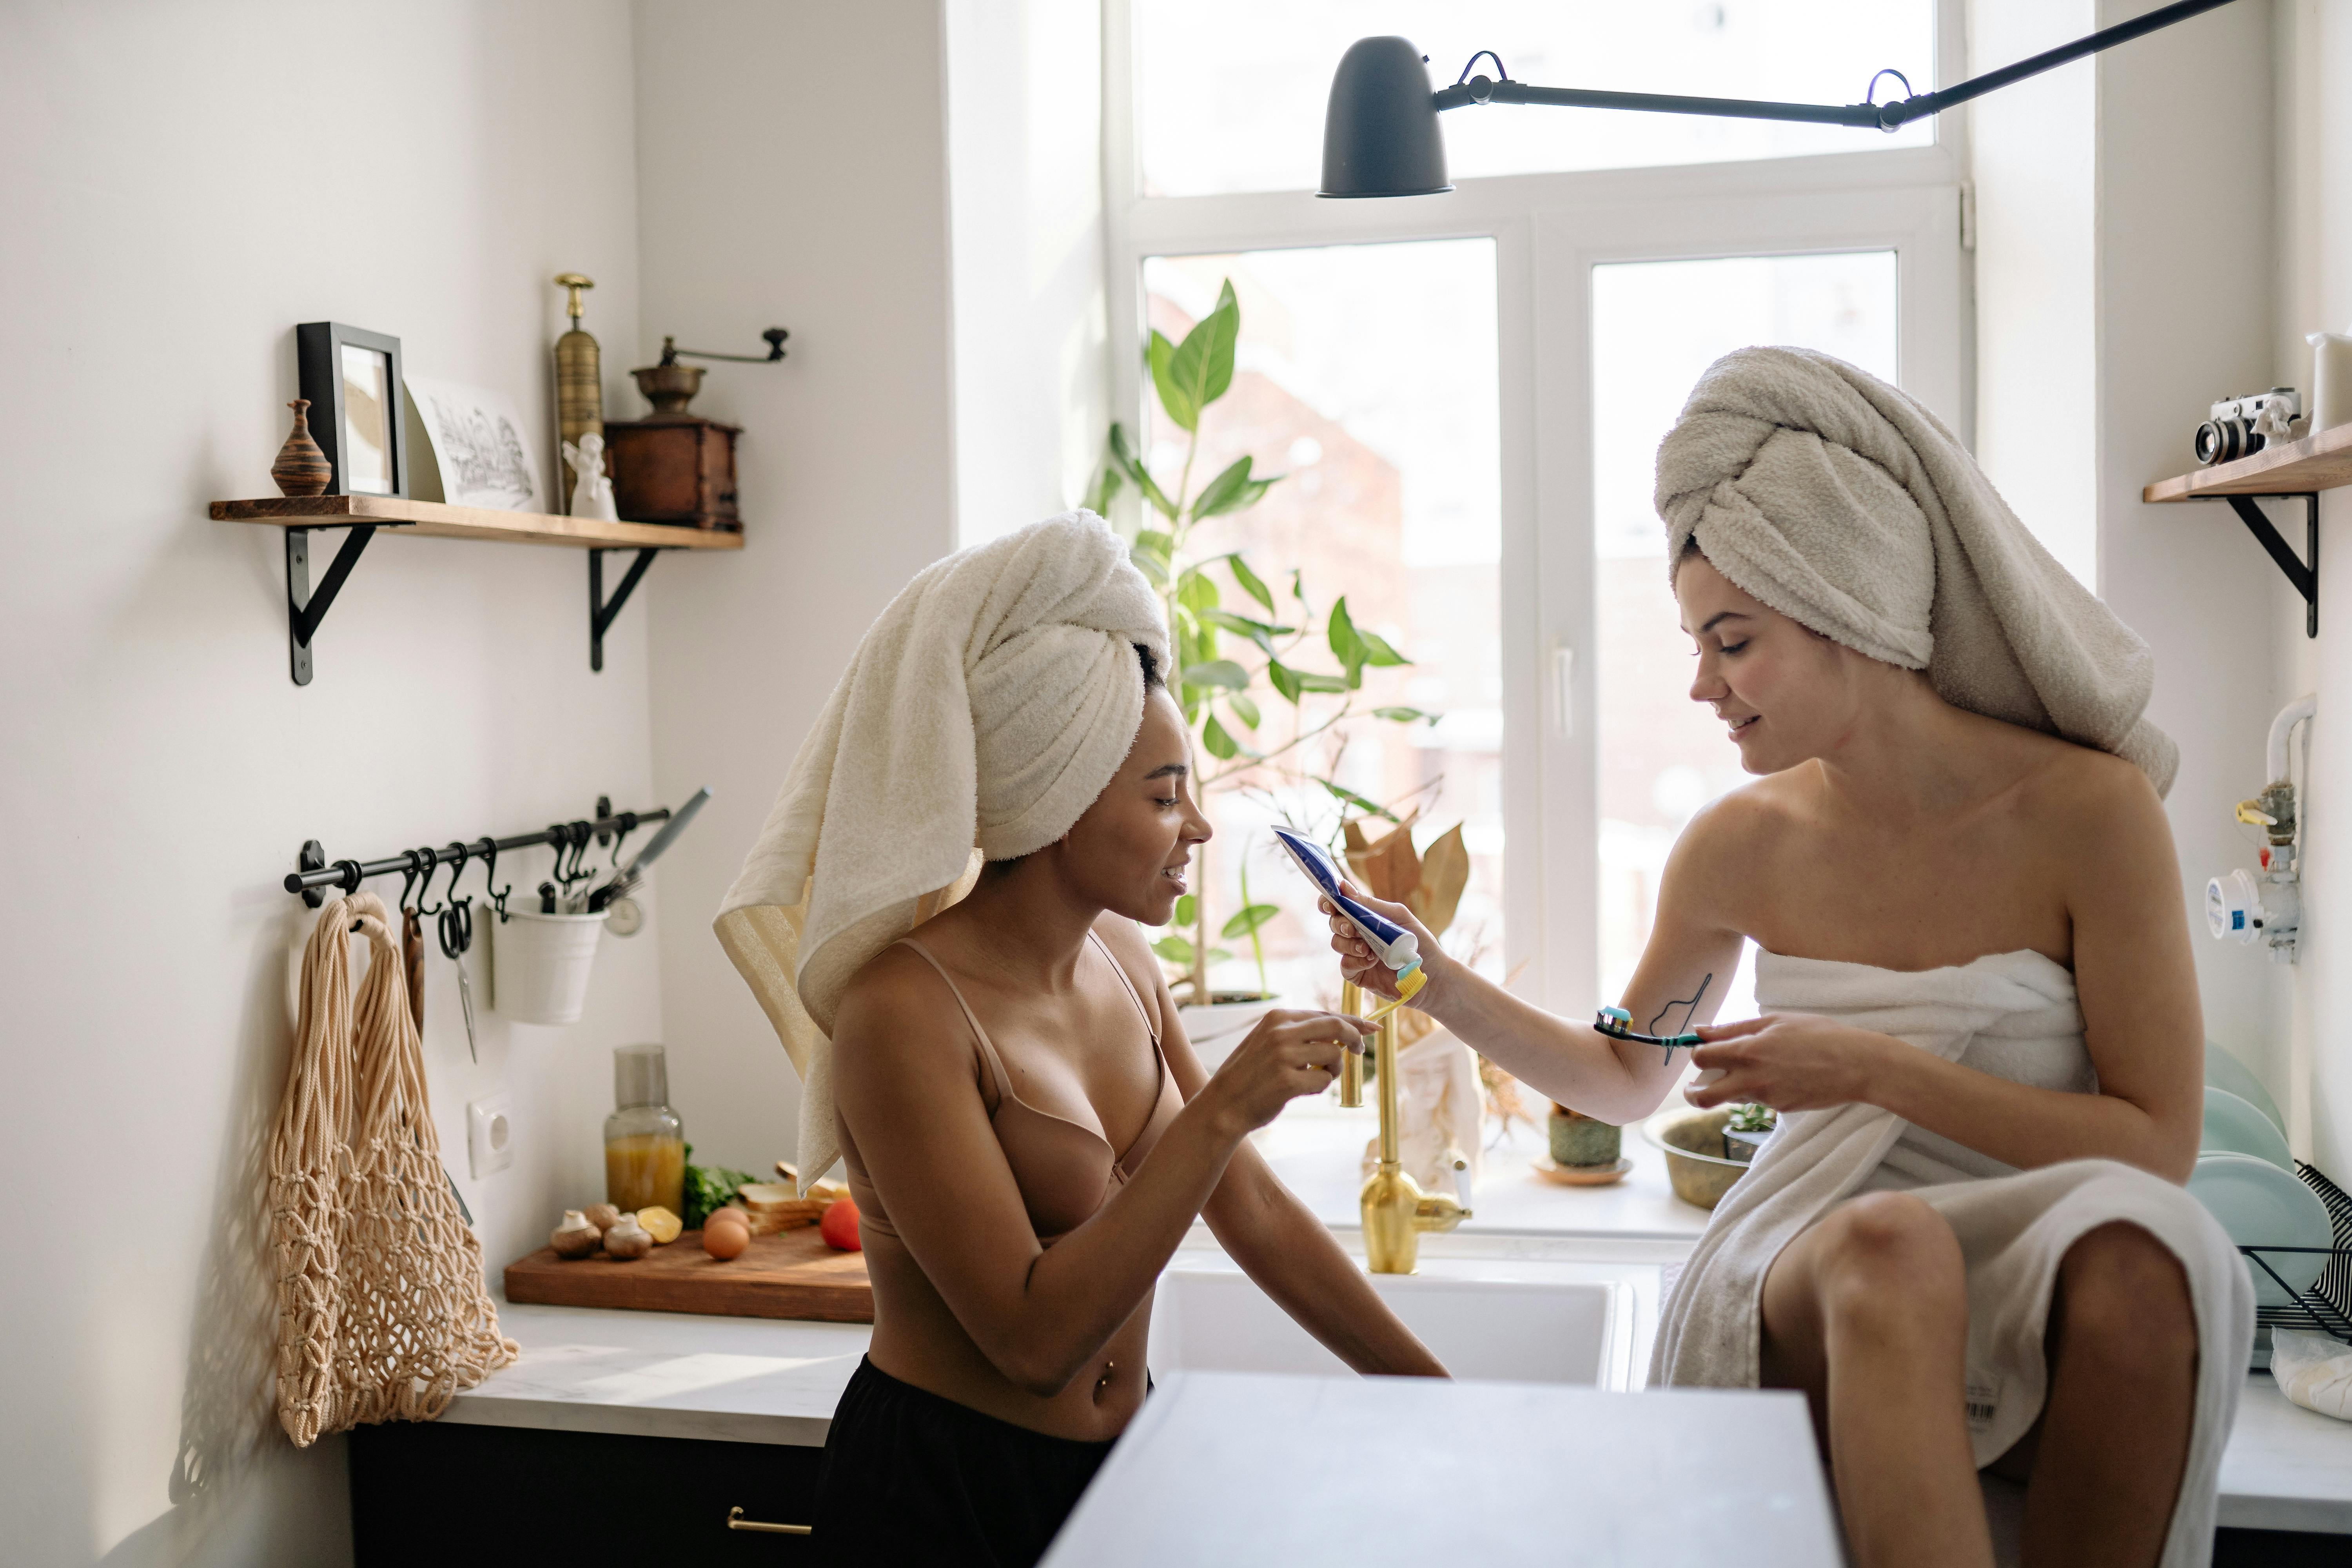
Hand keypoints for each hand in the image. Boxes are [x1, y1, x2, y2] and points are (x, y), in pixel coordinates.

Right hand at [1199, 1009, 1374, 1136]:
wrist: (1223, 1104)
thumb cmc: (1250, 1075)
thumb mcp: (1268, 1041)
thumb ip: (1298, 1033)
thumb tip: (1340, 1030)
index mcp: (1277, 1018)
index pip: (1325, 1014)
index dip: (1353, 1021)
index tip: (1372, 1027)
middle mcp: (1281, 1032)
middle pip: (1336, 1027)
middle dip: (1355, 1037)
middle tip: (1360, 1050)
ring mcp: (1284, 1056)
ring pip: (1333, 1055)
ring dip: (1334, 1069)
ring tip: (1318, 1077)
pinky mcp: (1288, 1081)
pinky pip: (1324, 1082)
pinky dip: (1321, 1087)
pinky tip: (1303, 1090)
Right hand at [1320, 880, 1448, 1007]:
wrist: (1433, 976)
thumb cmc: (1420, 943)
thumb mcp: (1399, 917)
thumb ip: (1371, 905)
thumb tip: (1344, 887)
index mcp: (1367, 918)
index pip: (1341, 906)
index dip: (1329, 903)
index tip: (1329, 903)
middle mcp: (1359, 935)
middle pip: (1334, 924)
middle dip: (1339, 924)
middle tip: (1351, 929)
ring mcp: (1358, 955)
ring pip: (1337, 944)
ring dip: (1349, 944)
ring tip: (1368, 949)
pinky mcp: (1359, 974)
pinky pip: (1345, 966)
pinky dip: (1355, 961)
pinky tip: (1370, 961)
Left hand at [1682, 1012, 1892, 1112]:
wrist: (1856, 1064)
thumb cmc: (1818, 1034)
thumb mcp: (1775, 1020)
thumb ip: (1733, 1028)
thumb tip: (1699, 1031)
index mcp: (1748, 1050)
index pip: (1701, 1058)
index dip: (1696, 1053)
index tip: (1702, 1050)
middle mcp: (1752, 1078)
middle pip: (1702, 1096)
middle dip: (1693, 1092)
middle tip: (1696, 1084)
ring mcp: (1766, 1097)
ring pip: (1730, 1098)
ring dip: (1728, 1089)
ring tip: (1748, 1072)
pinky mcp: (1780, 1108)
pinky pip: (1757, 1100)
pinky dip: (1758, 1090)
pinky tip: (1779, 1076)